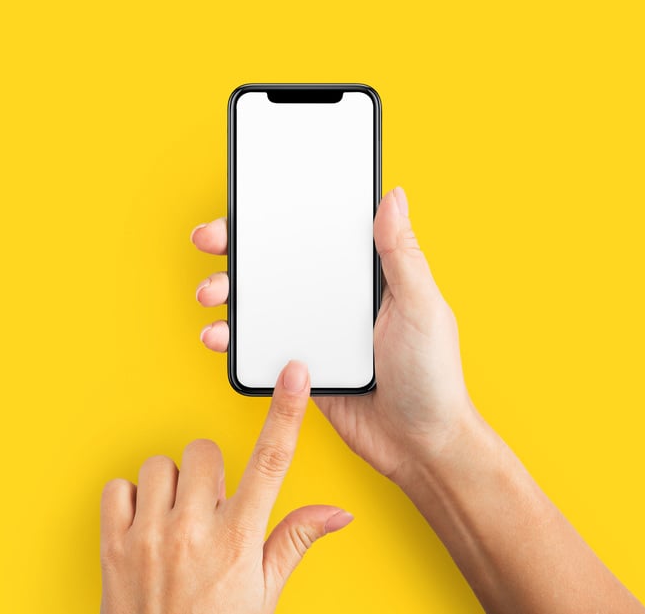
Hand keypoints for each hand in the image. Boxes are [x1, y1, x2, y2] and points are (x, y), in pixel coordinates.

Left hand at [100, 361, 352, 613]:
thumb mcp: (266, 594)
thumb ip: (296, 540)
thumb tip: (337, 514)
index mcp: (239, 539)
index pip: (271, 461)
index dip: (286, 411)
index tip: (294, 376)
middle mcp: (194, 531)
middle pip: (205, 452)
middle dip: (210, 473)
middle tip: (212, 508)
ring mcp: (150, 537)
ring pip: (161, 466)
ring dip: (172, 487)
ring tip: (178, 520)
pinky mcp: (113, 545)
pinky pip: (119, 487)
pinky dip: (132, 500)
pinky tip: (147, 523)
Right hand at [192, 187, 472, 481]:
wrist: (420, 446)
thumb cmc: (434, 377)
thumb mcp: (423, 308)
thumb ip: (402, 256)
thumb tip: (393, 198)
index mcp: (367, 279)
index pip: (318, 236)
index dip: (282, 217)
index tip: (249, 206)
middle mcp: (337, 301)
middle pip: (280, 265)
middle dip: (240, 249)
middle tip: (211, 240)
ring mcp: (316, 334)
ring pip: (263, 304)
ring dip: (229, 293)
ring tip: (211, 293)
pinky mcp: (301, 368)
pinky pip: (261, 348)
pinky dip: (236, 340)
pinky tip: (219, 336)